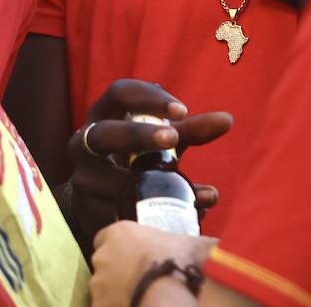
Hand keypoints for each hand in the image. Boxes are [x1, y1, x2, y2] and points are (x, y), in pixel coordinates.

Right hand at [64, 79, 231, 255]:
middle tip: (173, 139)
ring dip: (146, 185)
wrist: (94, 201)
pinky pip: (119, 213)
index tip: (182, 110)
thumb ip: (189, 130)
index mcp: (102, 115)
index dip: (149, 98)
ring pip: (106, 180)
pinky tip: (183, 217)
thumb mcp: (157, 141)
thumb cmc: (131, 158)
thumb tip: (228, 119)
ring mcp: (83, 179)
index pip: (120, 93)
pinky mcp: (87, 212)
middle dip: (137, 135)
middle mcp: (83, 143)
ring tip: (189, 194)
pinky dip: (152, 216)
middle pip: (104, 134)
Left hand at [90, 221, 215, 306]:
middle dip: (119, 270)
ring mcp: (98, 283)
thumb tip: (217, 245)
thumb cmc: (180, 265)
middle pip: (106, 263)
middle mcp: (103, 256)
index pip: (107, 237)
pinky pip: (105, 305)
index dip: (121, 247)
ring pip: (104, 287)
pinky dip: (116, 305)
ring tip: (140, 295)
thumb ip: (202, 242)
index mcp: (119, 233)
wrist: (167, 298)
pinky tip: (135, 304)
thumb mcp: (195, 246)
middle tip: (141, 279)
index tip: (134, 256)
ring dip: (117, 291)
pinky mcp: (98, 305)